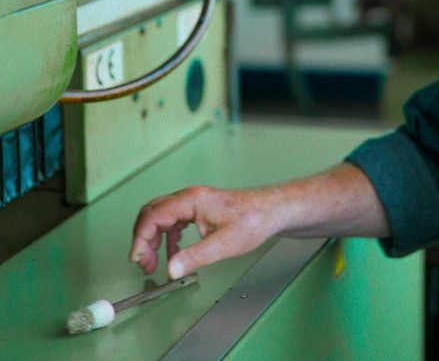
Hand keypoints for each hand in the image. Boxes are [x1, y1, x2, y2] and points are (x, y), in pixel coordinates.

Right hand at [129, 185, 276, 278]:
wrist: (272, 211)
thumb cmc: (253, 220)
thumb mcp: (224, 244)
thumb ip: (195, 256)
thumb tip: (172, 269)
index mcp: (192, 200)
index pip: (154, 216)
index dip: (141, 239)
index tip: (137, 258)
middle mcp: (190, 197)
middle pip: (152, 214)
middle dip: (143, 239)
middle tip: (143, 262)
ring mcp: (194, 202)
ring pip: (161, 217)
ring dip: (153, 239)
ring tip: (152, 262)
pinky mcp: (200, 209)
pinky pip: (174, 221)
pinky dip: (167, 238)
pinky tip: (172, 253)